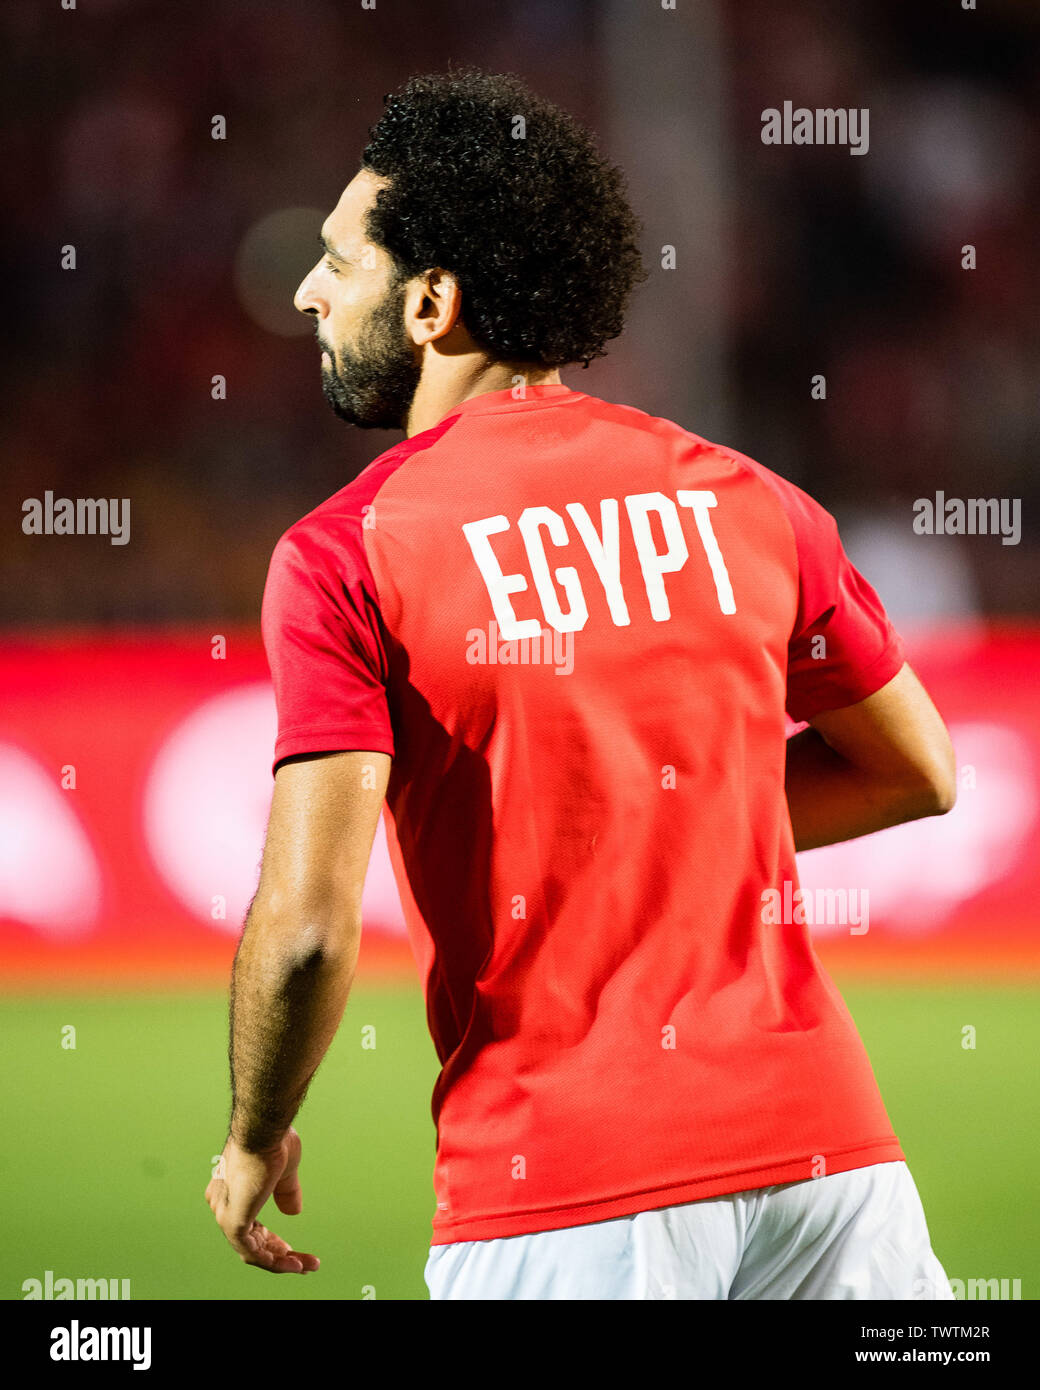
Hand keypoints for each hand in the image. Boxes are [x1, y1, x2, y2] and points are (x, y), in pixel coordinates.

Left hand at [205, 1126, 319, 1273]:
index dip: (271, 1240)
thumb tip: (293, 1212)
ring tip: (306, 1266)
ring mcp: (225, 1214)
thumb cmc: (272, 1140)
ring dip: (281, 1261)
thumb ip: (286, 1192)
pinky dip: (274, 1261)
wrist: (262, 1130)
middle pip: (252, 1240)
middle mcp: (222, 1203)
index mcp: (230, 1189)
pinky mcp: (232, 1222)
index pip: (250, 1225)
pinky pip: (252, 1252)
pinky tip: (294, 1264)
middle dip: (279, 1253)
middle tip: (302, 1263)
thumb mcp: (285, 1170)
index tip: (290, 1248)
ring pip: (253, 1250)